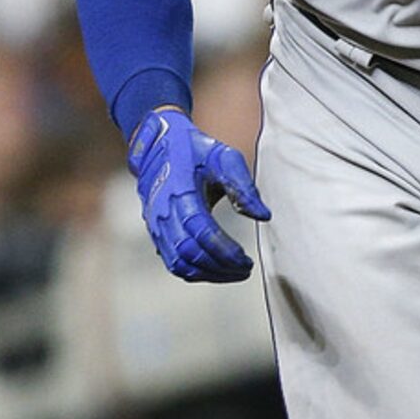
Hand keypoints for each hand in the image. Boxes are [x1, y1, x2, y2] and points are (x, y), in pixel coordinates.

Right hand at [127, 106, 270, 282]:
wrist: (158, 144)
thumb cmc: (196, 150)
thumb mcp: (224, 158)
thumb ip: (243, 187)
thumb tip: (263, 216)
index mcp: (180, 192)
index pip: (201, 232)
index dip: (225, 251)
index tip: (247, 260)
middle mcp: (163, 212)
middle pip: (189, 253)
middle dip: (220, 267)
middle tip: (245, 269)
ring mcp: (155, 224)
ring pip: (178, 263)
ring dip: (208, 274)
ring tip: (235, 272)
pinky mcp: (155, 232)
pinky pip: (172, 261)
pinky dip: (194, 272)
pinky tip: (216, 270)